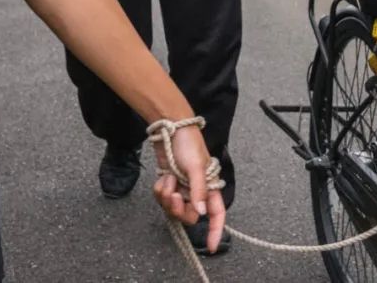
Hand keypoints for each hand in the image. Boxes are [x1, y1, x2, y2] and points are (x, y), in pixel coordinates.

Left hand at [151, 126, 225, 252]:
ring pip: (172, 208)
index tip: (212, 246)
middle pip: (190, 215)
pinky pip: (161, 199)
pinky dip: (160, 190)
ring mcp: (181, 188)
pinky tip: (163, 177)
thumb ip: (199, 190)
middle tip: (173, 195)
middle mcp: (197, 191)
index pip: (217, 213)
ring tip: (167, 180)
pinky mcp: (168, 184)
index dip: (216, 230)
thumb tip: (201, 211)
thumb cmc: (189, 144)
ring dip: (166, 197)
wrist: (170, 130)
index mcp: (210, 186)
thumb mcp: (196, 166)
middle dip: (178, 208)